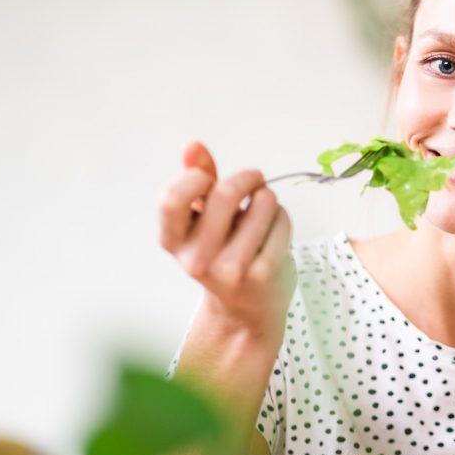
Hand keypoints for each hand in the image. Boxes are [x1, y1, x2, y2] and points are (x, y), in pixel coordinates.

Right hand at [157, 141, 295, 338]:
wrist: (246, 310)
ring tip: (264, 212)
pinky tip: (274, 232)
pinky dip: (282, 218)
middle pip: (225, 193)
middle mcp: (196, 259)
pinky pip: (282, 221)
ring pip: (262, 203)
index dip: (195, 178)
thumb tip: (192, 145)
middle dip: (247, 177)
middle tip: (256, 179)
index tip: (209, 179)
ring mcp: (230, 269)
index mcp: (173, 241)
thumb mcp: (203, 218)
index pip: (172, 198)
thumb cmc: (224, 251)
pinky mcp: (262, 274)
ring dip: (269, 198)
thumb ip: (197, 179)